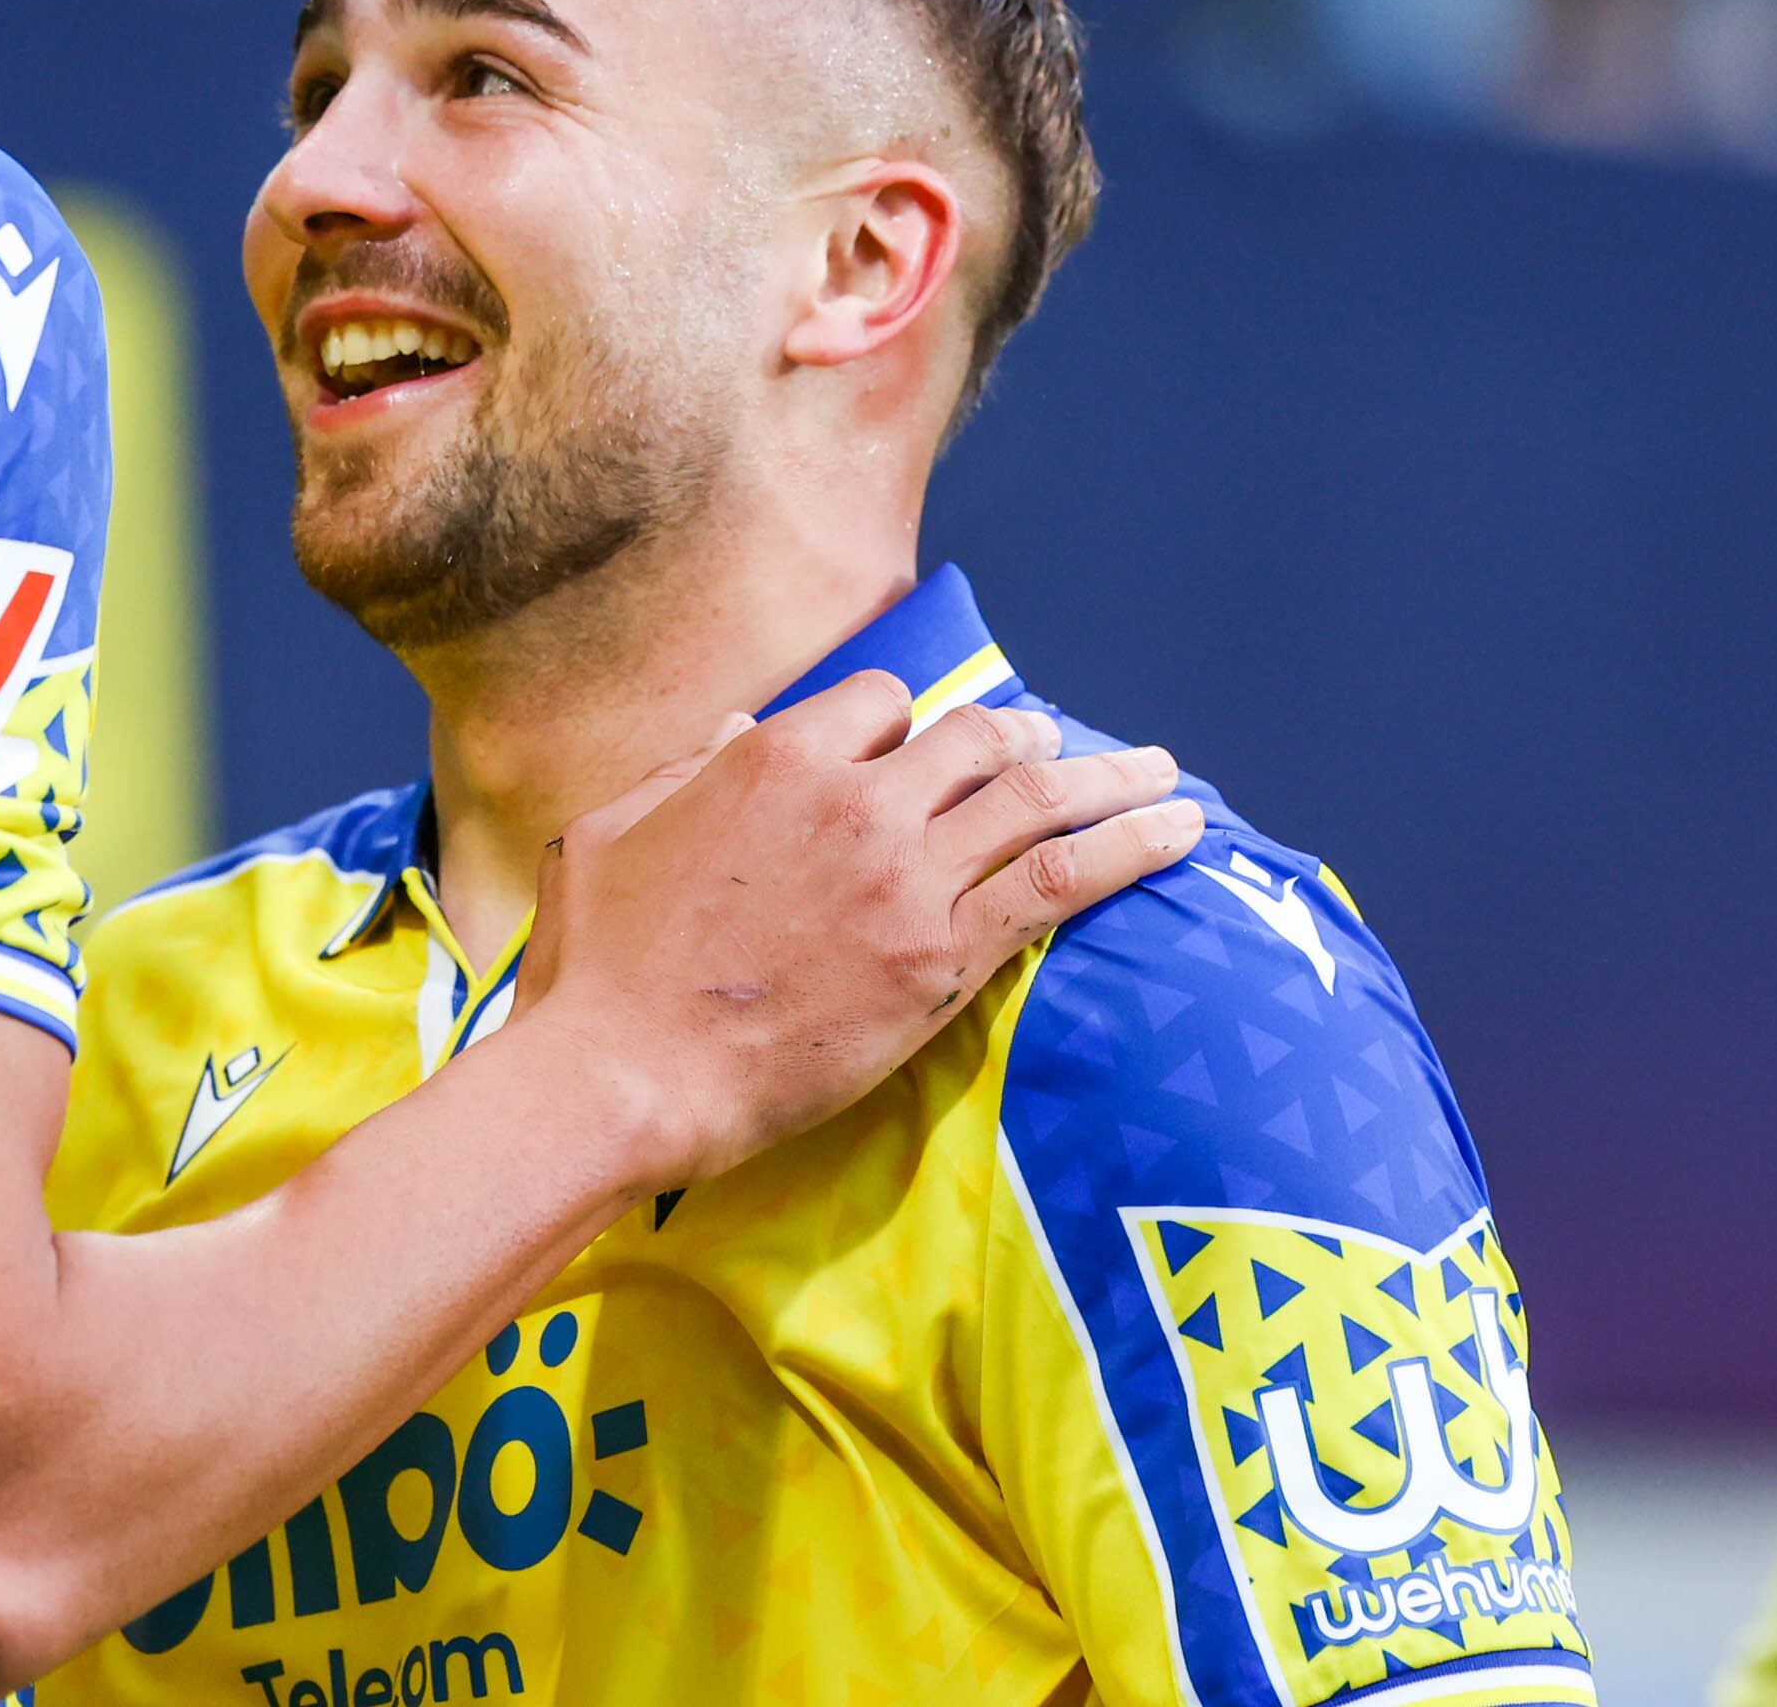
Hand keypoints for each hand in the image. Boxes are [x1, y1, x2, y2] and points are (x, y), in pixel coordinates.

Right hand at [508, 675, 1198, 1191]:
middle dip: (1030, 739)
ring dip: (1112, 778)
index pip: (883, 704)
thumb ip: (688, 772)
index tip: (928, 746)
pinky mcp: (941, 958)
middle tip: (1066, 751)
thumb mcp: (614, 830)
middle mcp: (856, 799)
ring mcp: (906, 877)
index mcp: (776, 757)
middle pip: (976, 740)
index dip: (910, 723)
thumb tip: (740, 735)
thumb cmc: (597, 964)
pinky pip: (1058, 883)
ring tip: (1162, 777)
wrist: (624, 1071)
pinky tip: (1178, 833)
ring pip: (1036, 800)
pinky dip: (1129, 848)